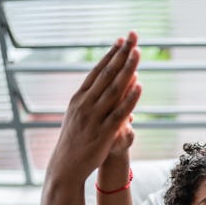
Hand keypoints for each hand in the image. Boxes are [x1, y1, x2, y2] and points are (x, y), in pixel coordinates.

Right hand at [46, 31, 141, 183]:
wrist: (65, 167)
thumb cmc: (74, 141)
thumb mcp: (77, 116)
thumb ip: (89, 100)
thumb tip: (101, 86)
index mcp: (78, 98)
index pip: (97, 71)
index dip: (110, 54)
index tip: (122, 40)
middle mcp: (85, 104)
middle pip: (106, 74)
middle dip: (121, 54)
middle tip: (134, 37)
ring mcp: (93, 118)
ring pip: (113, 89)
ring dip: (127, 69)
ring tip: (139, 53)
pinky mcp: (103, 133)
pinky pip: (119, 112)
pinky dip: (130, 98)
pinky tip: (140, 85)